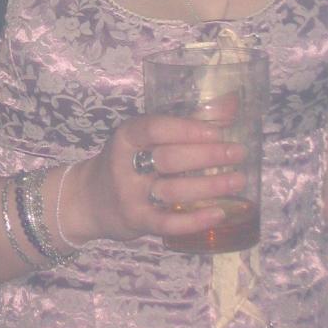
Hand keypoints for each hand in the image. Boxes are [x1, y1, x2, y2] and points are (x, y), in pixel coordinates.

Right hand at [63, 110, 246, 244]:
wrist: (89, 199)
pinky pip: (168, 224)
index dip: (187, 128)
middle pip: (169, 159)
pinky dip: (195, 220)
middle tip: (238, 153)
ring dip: (209, 186)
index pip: (155, 128)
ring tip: (238, 180)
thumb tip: (231, 104)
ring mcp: (129, 195)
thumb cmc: (127, 161)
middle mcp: (125, 165)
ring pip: (172, 191)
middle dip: (207, 155)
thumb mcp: (146, 137)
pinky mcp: (136, 221)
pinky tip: (220, 213)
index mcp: (127, 137)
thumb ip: (186, 121)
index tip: (219, 129)